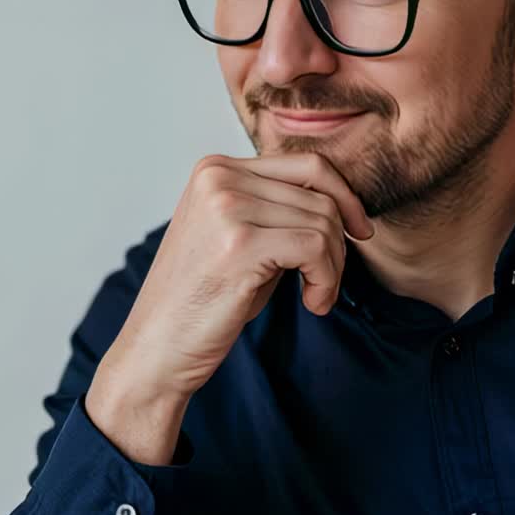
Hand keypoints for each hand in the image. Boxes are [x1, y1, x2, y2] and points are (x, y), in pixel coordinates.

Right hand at [99, 151, 373, 405]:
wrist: (157, 349)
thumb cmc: (201, 301)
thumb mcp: (239, 238)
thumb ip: (278, 210)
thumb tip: (343, 202)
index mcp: (215, 169)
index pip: (307, 164)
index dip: (344, 198)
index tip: (358, 234)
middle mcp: (218, 178)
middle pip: (320, 194)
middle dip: (339, 243)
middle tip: (326, 282)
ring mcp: (227, 208)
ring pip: (323, 222)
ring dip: (333, 267)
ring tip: (316, 296)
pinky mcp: (239, 244)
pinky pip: (316, 248)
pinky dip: (326, 280)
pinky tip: (312, 304)